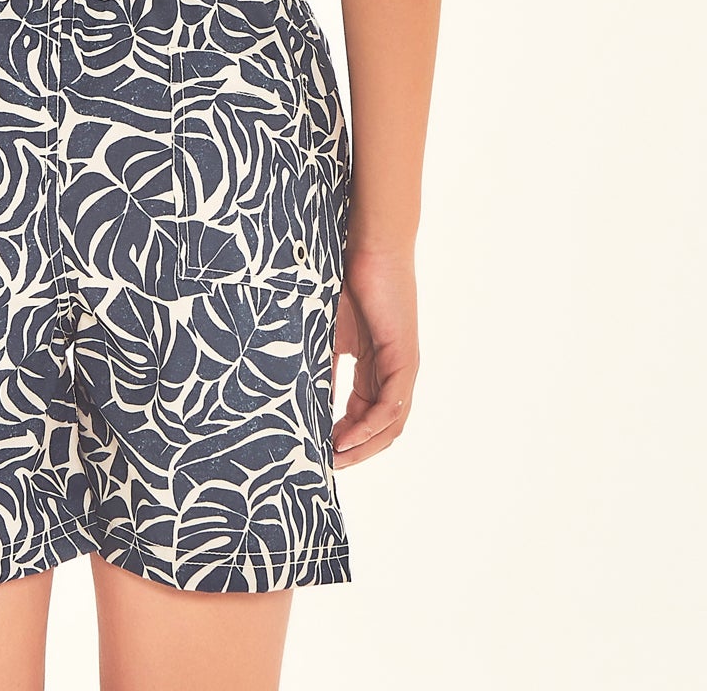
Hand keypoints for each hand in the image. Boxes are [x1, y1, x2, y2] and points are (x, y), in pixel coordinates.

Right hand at [331, 246, 418, 466]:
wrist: (369, 242)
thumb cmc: (346, 276)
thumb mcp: (325, 330)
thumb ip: (321, 364)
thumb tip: (301, 399)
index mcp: (375, 365)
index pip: (364, 414)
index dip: (343, 436)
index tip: (316, 448)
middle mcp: (393, 371)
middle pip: (380, 428)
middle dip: (354, 450)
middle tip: (325, 465)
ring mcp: (402, 366)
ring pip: (390, 424)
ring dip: (363, 446)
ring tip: (335, 458)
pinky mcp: (405, 358)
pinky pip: (392, 406)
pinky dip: (370, 427)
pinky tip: (346, 436)